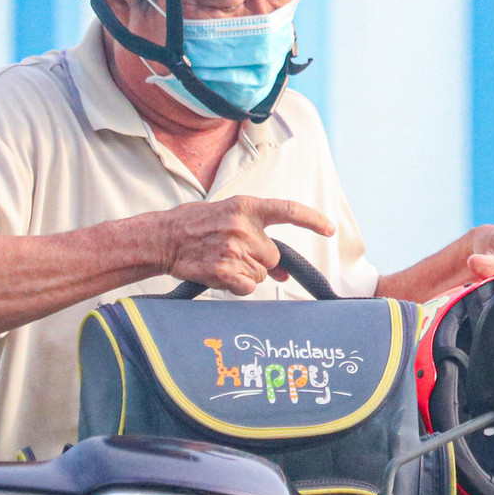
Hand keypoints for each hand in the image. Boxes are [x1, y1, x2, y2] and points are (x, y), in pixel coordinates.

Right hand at [157, 196, 334, 295]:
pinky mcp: (224, 270)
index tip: (329, 229)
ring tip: (221, 259)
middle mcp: (243, 227)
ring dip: (245, 272)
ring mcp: (234, 249)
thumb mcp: (230, 221)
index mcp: (246, 207)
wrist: (164, 238)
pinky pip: (247, 287)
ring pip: (260, 274)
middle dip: (259, 260)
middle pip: (273, 256)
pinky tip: (219, 273)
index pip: (288, 210)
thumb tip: (286, 271)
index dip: (312, 219)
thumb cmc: (197, 226)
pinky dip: (237, 286)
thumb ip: (259, 239)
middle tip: (233, 252)